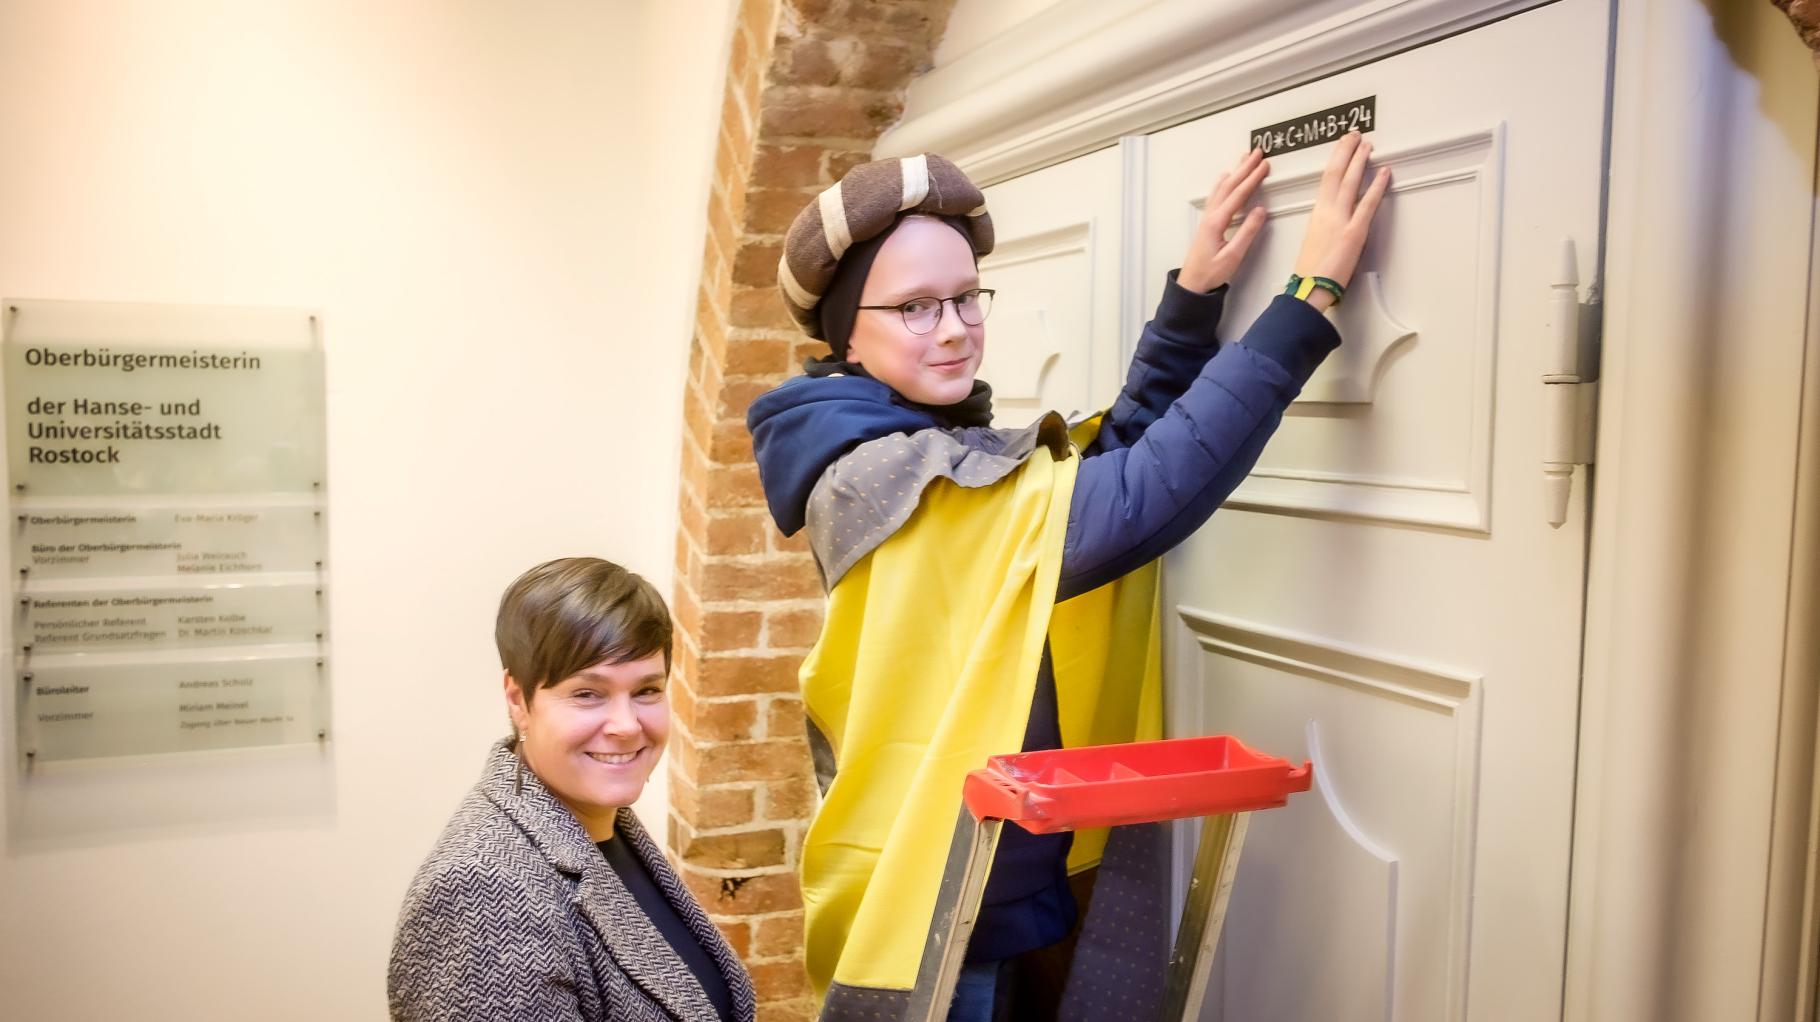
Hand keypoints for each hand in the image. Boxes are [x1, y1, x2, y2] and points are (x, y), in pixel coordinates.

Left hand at [1177, 147, 1269, 293]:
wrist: (1193, 283)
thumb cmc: (1211, 272)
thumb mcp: (1234, 255)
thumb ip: (1248, 232)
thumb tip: (1260, 211)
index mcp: (1217, 222)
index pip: (1238, 195)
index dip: (1252, 179)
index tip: (1264, 166)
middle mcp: (1211, 216)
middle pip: (1230, 185)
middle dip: (1245, 168)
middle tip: (1257, 153)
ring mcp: (1208, 217)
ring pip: (1222, 188)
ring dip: (1235, 171)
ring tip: (1245, 157)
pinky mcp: (1208, 222)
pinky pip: (1217, 195)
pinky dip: (1224, 182)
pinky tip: (1226, 177)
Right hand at [1292, 131, 1391, 307]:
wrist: (1310, 288)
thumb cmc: (1311, 271)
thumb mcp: (1315, 241)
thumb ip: (1326, 225)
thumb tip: (1335, 220)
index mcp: (1317, 214)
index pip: (1326, 179)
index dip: (1336, 160)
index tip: (1342, 146)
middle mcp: (1327, 212)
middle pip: (1336, 174)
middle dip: (1346, 151)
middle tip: (1354, 136)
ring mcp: (1340, 220)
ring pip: (1350, 183)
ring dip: (1360, 161)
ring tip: (1368, 146)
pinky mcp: (1354, 232)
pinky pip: (1367, 204)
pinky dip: (1377, 186)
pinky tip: (1384, 173)